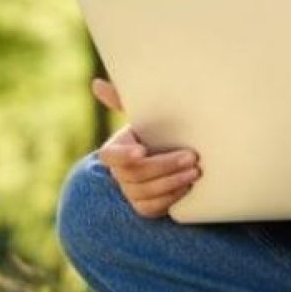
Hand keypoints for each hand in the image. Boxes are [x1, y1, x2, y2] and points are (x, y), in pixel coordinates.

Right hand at [92, 78, 201, 218]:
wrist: (166, 154)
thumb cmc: (152, 130)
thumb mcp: (141, 114)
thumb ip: (121, 99)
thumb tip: (95, 83)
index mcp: (115, 149)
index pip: (112, 156)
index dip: (124, 155)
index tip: (142, 151)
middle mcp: (119, 173)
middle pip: (136, 174)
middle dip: (165, 166)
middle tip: (191, 157)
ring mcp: (130, 192)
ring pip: (146, 193)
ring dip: (172, 182)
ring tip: (195, 171)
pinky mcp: (143, 207)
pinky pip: (153, 208)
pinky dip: (171, 197)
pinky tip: (187, 186)